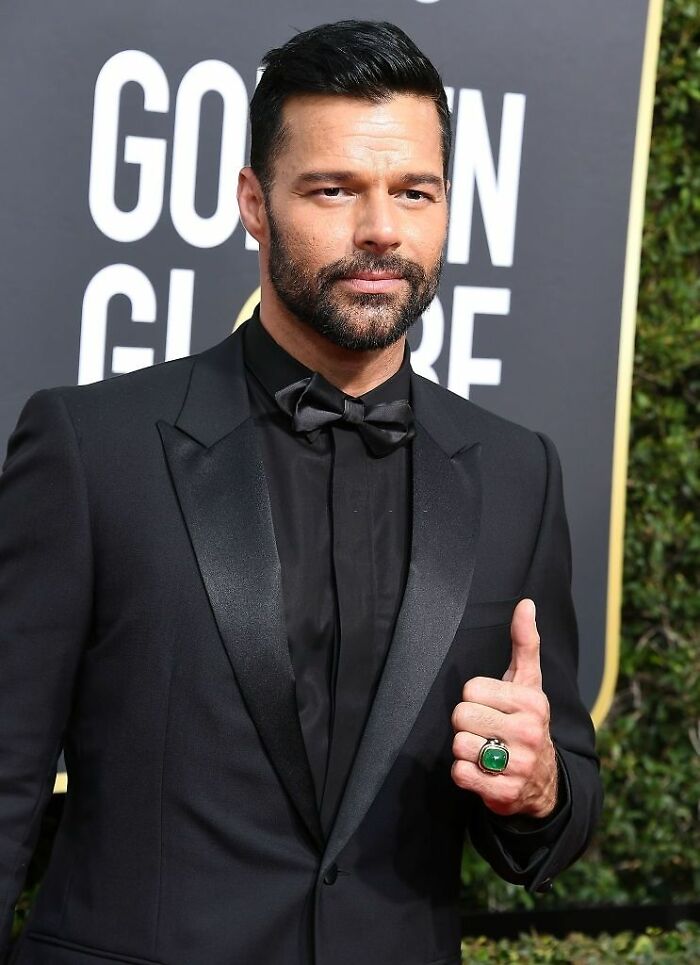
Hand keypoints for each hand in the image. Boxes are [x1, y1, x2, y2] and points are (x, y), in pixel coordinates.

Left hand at [450, 599, 557, 817]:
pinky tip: (484, 772)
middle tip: (487, 730)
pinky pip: (460, 773)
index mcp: (531, 701)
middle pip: (461, 716)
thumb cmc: (527, 720)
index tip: (491, 707)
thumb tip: (526, 603)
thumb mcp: (528, 682)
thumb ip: (524, 643)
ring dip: (466, 750)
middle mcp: (529, 732)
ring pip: (458, 745)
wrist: (543, 781)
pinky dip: (465, 774)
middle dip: (468, 723)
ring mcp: (519, 765)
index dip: (474, 698)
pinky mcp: (503, 793)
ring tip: (487, 751)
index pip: (470, 689)